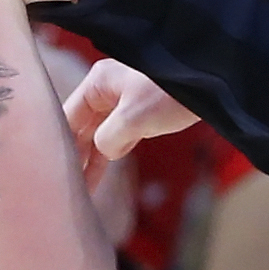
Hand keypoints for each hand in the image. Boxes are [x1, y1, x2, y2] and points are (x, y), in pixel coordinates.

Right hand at [63, 58, 198, 190]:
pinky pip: (121, 133)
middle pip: (83, 126)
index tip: (52, 176)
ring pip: (101, 132)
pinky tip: (103, 172)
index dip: (60, 147)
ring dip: (93, 158)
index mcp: (99, 82)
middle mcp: (108, 87)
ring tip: (81, 189)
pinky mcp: (144, 108)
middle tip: (64, 189)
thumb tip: (106, 151)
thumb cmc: (172, 93)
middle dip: (75, 156)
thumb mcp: (133, 118)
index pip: (68, 117)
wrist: (216, 79)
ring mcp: (126, 97)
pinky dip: (113, 152)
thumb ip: (107, 139)